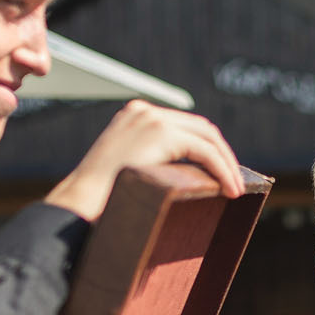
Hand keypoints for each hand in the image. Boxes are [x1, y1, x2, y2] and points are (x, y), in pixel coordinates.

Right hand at [44, 101, 243, 218]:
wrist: (79, 203)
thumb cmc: (98, 200)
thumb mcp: (128, 172)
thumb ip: (151, 164)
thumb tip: (179, 179)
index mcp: (133, 118)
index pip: (182, 127)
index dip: (206, 149)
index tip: (220, 173)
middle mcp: (143, 112)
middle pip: (199, 128)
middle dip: (221, 155)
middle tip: (234, 182)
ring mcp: (151, 119)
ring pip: (207, 137)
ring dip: (226, 164)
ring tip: (236, 190)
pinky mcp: (161, 132)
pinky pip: (206, 151)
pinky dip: (222, 170)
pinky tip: (230, 191)